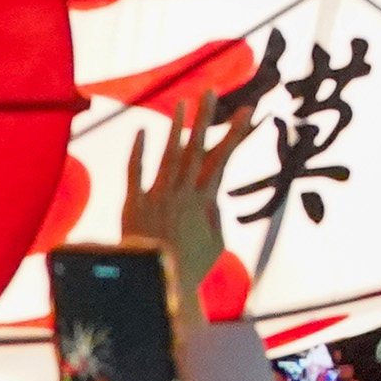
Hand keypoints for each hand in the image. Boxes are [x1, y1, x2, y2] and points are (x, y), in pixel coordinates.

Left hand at [119, 93, 256, 319]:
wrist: (156, 287)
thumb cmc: (190, 269)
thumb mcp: (216, 245)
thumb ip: (216, 218)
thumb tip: (212, 201)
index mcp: (204, 201)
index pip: (222, 157)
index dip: (235, 132)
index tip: (247, 110)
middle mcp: (181, 193)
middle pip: (195, 148)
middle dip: (204, 118)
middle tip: (210, 93)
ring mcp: (156, 197)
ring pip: (168, 155)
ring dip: (176, 127)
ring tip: (181, 103)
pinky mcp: (133, 206)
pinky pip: (134, 174)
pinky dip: (138, 153)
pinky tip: (142, 132)